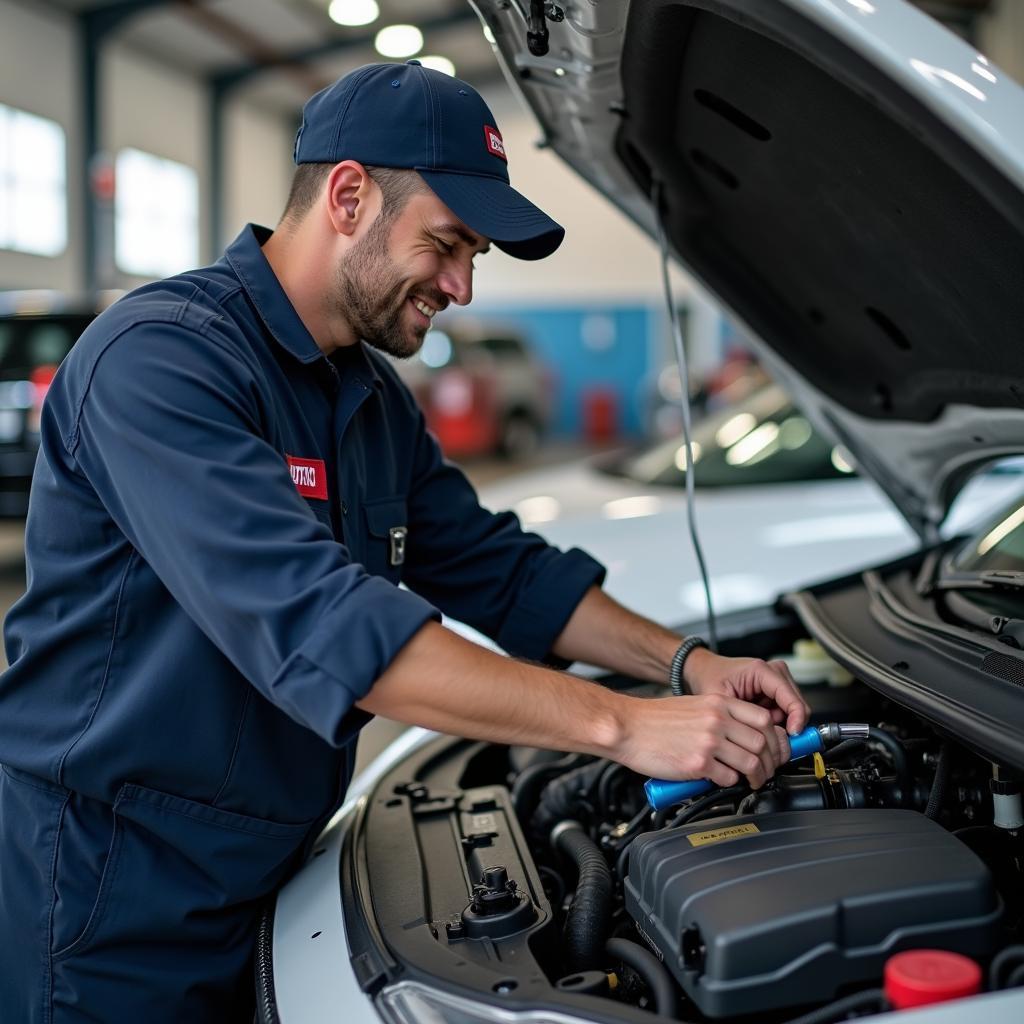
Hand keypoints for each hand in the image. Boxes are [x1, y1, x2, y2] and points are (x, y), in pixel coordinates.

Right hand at [615, 692, 790, 789]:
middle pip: (763, 743)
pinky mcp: (698, 763)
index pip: (764, 719)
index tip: (775, 749)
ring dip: (756, 777)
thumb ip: (721, 717)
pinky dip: (729, 783)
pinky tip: (721, 780)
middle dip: (770, 762)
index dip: (775, 738)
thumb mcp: (694, 705)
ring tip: (750, 781)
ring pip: (751, 763)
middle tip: (766, 771)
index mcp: (718, 703)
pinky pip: (728, 778)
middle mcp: (717, 719)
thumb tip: (745, 737)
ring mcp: (709, 741)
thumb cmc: (655, 719)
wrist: (627, 727)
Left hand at [683, 648, 809, 735]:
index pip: (791, 699)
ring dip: (779, 724)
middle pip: (797, 706)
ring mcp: (778, 679)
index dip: (796, 721)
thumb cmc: (710, 677)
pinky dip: (775, 721)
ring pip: (793, 711)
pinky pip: (785, 711)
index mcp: (762, 671)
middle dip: (787, 725)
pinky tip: (757, 723)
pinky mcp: (777, 689)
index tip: (792, 738)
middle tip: (768, 740)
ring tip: (755, 727)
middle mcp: (775, 671)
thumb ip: (736, 718)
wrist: (704, 669)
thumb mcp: (719, 699)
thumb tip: (754, 742)